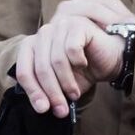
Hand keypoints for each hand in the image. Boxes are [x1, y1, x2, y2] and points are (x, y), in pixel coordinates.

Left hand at [15, 0, 134, 115]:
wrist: (110, 60)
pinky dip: (78, 62)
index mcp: (33, 46)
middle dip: (52, 92)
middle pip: (40, 68)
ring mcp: (60, 26)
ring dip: (66, 82)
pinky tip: (84, 65)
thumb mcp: (61, 85)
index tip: (43, 109)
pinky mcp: (77, 25)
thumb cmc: (83, 72)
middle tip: (61, 109)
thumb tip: (41, 107)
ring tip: (74, 93)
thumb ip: (47, 92)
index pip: (24, 70)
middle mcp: (44, 33)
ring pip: (56, 60)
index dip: (33, 91)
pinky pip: (72, 49)